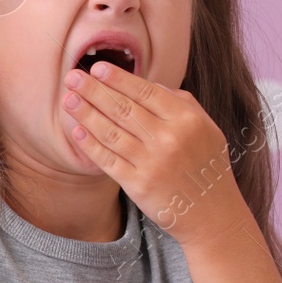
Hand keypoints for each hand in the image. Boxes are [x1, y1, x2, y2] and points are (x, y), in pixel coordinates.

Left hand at [61, 61, 252, 247]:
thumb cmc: (206, 166)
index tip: (97, 68)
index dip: (118, 79)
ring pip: (111, 132)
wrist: (212, 214)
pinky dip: (90, 144)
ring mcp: (152, 163)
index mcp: (186, 120)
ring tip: (69, 100)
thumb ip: (181, 102)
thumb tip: (148, 84)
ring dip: (86, 114)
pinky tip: (76, 130)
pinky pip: (107, 160)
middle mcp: (169, 139)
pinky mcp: (138, 185)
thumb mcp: (206, 129)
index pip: (146, 92)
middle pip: (123, 109)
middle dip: (94, 90)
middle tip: (72, 77)